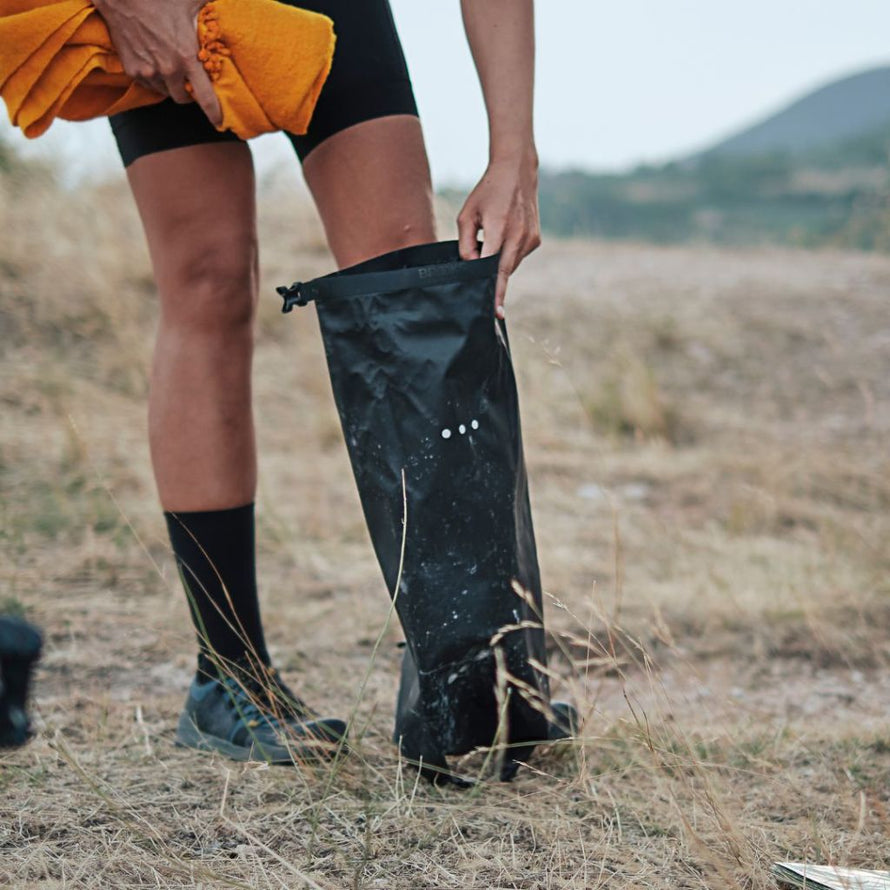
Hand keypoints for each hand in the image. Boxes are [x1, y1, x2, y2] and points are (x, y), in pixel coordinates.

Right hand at [94, 0, 221, 125]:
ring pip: (166, 92)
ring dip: (171, 86)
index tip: (219, 121)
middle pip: (183, 99)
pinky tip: (156, 64)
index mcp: (187, 58)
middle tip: (191, 83)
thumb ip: (211, 13)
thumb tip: (231, 16)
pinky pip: (149, 85)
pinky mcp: (133, 70)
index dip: (215, 113)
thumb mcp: (191, 3)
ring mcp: (149, 72)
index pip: (206, 98)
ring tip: (172, 69)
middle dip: (189, 95)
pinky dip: (155, 80)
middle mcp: (169, 70)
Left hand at [457, 148, 540, 318]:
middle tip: (492, 305)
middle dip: (496, 287)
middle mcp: (518, 236)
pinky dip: (508, 254)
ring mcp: (530, 239)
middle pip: (505, 272)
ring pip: (511, 265)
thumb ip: (465, 243)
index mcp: (499, 228)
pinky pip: (518, 257)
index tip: (496, 311)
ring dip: (499, 264)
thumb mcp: (467, 215)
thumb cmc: (487, 192)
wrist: (516, 172)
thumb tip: (470, 265)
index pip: (495, 268)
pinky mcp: (535, 239)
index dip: (494, 290)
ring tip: (492, 243)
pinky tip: (503, 237)